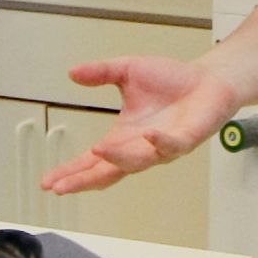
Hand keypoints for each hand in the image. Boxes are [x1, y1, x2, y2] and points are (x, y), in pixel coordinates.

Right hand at [41, 57, 239, 194]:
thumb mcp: (127, 71)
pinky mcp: (186, 140)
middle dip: (84, 179)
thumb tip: (72, 73)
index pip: (91, 161)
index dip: (70, 171)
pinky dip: (160, 143)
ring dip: (118, 158)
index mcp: (123, 138)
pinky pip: (172, 146)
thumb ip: (101, 73)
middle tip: (62, 187)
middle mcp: (140, 148)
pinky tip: (148, 136)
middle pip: (108, 172)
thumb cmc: (171, 80)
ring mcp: (163, 148)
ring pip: (138, 162)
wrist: (208, 79)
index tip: (48, 182)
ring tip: (98, 151)